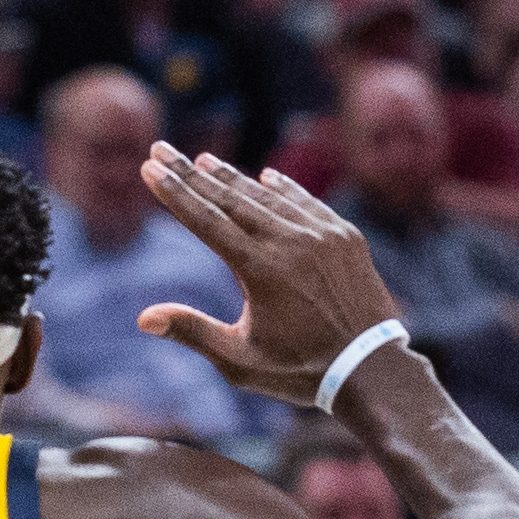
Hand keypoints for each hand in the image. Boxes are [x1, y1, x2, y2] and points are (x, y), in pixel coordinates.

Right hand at [135, 146, 399, 403]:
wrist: (373, 370)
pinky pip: (307, 203)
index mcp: (260, 269)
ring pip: (267, 197)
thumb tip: (144, 318)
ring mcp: (322, 235)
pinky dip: (283, 189)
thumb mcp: (240, 361)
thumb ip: (193, 332)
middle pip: (230, 198)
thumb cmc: (301, 371)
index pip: (205, 220)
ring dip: (232, 177)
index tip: (149, 167)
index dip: (174, 193)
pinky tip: (266, 176)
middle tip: (162, 148)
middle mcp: (290, 242)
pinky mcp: (346, 237)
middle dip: (190, 172)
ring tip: (203, 160)